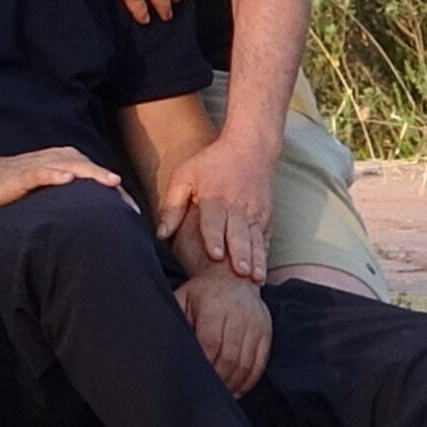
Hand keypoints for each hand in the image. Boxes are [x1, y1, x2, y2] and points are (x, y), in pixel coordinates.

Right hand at [0, 146, 126, 214]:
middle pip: (90, 169)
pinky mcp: (21, 174)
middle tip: (131, 206)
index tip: (134, 213)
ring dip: (92, 173)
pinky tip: (68, 179)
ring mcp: (39, 165)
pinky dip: (54, 174)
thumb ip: (69, 200)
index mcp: (65, 162)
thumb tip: (93, 224)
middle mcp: (56, 159)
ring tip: (111, 182)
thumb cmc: (16, 188)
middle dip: (112, 184)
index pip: (97, 176)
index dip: (116, 192)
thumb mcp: (48, 193)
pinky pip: (40, 172)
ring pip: (71, 166)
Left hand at [157, 127, 276, 281]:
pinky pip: (265, 239)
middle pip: (238, 233)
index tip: (216, 255)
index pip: (214, 221)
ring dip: (256, 259)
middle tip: (240, 273)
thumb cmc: (211, 162)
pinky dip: (265, 255)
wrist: (251, 147)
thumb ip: (172, 206)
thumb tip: (160, 234)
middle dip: (240, 254)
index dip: (215, 238)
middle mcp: (237, 207)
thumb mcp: (185, 176)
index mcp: (214, 198)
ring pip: (255, 240)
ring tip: (255, 278)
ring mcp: (255, 213)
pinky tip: (262, 272)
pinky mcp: (266, 217)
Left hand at [178, 273, 273, 394]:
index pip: (211, 341)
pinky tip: (236, 390)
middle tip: (205, 392)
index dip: (204, 363)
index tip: (194, 377)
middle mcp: (239, 314)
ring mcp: (256, 324)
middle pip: (230, 355)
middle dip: (218, 378)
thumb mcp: (183, 298)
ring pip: (246, 362)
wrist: (233, 277)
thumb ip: (176, 319)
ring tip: (219, 394)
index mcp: (214, 305)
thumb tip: (165, 344)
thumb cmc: (201, 292)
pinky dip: (249, 380)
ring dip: (232, 383)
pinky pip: (260, 362)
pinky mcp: (266, 332)